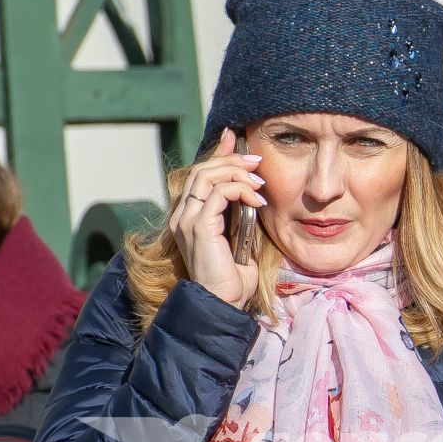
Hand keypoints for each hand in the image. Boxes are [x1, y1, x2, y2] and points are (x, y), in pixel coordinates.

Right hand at [171, 127, 265, 308]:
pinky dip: (239, 190)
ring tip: (259, 181)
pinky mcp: (199, 227)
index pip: (200, 174)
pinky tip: (257, 201)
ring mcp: (187, 220)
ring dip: (236, 172)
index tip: (237, 139)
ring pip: (207, 176)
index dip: (218, 153)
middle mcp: (183, 215)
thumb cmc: (233, 277)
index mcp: (190, 215)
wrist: (223, 303)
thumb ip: (241, 213)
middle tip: (257, 161)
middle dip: (231, 159)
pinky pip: (218, 194)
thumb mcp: (240, 237)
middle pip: (202, 169)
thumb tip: (254, 192)